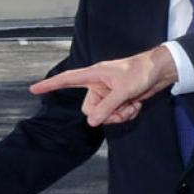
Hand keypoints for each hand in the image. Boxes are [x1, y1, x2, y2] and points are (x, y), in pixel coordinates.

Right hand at [31, 46, 177, 125]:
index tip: (33, 89)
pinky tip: (135, 105)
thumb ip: (106, 107)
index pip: (66, 80)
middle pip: (89, 109)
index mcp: (93, 75)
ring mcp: (108, 93)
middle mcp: (98, 85)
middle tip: (122, 108)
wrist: (160, 71)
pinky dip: (126, 113)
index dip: (50, 85)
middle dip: (106, 114)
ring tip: (131, 105)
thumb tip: (91, 122)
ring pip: (103, 115)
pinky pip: (115, 115)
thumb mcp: (123, 90)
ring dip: (119, 115)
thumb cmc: (140, 72)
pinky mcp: (118, 100)